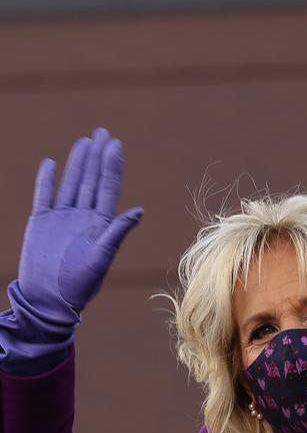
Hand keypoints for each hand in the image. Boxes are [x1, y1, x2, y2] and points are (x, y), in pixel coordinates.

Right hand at [18, 128, 142, 312]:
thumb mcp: (101, 258)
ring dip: (77, 163)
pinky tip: (50, 163)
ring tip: (85, 142)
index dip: (112, 165)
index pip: (108, 187)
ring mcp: (61, 218)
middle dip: (98, 156)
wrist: (49, 300)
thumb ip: (117, 232)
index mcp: (100, 223)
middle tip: (103, 132)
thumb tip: (139, 210)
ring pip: (70, 183)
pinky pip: (44, 196)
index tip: (116, 144)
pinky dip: (46, 180)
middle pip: (91, 179)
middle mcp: (83, 217)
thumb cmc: (80, 284)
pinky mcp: (41, 223)